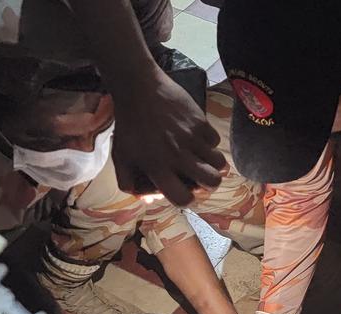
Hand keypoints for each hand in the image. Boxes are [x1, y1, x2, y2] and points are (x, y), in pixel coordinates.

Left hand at [111, 68, 225, 205]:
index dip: (186, 199)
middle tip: (201, 176)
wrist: (138, 88)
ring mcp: (191, 138)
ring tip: (203, 158)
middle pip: (212, 181)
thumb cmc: (128, 125)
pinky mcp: (200, 122)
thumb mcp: (120, 157)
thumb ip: (128, 182)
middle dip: (209, 183)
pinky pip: (215, 141)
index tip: (184, 191)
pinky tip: (198, 138)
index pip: (183, 198)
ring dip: (213, 164)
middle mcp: (178, 156)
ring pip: (219, 163)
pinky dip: (209, 142)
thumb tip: (147, 199)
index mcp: (157, 168)